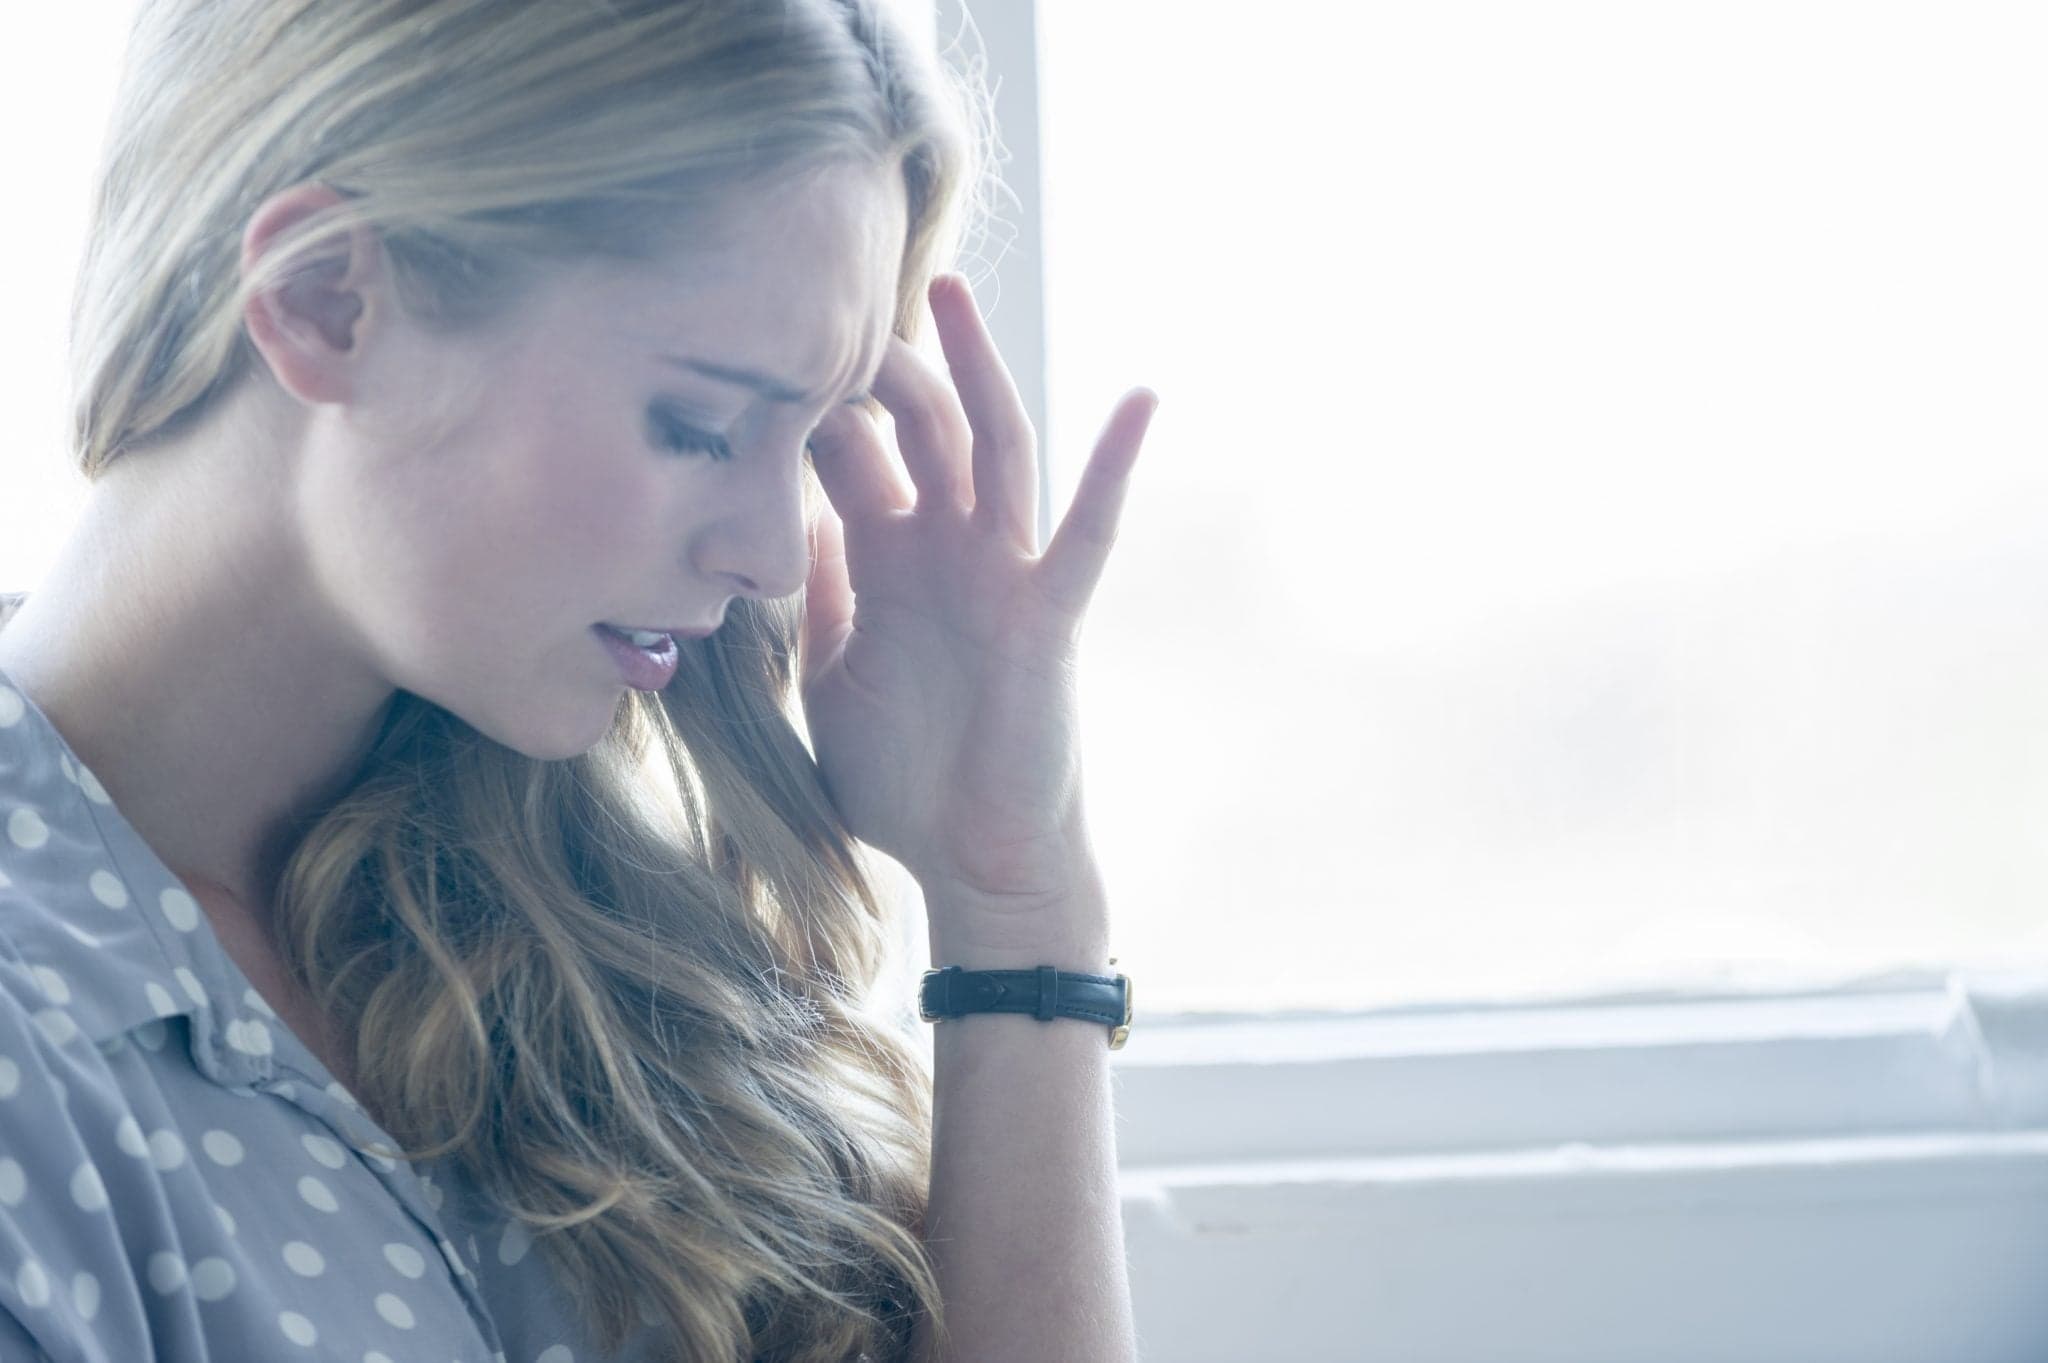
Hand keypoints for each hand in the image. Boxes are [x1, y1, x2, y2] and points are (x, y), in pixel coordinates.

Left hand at [799, 272, 1155, 931]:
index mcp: (890, 562)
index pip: (849, 455)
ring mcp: (1001, 573)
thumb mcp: (832, 674)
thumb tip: (787, 527)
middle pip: (917, 427)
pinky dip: (1114, 467)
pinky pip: (1086, 531)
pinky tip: (1140, 399)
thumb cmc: (906, 778)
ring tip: (949, 294)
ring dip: (974, 371)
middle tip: (837, 288)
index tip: (762, 340)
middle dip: (883, 361)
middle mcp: (947, 550)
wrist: (971, 860)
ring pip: (992, 448)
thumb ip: (817, 598)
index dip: (813, 401)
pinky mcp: (1048, 612)